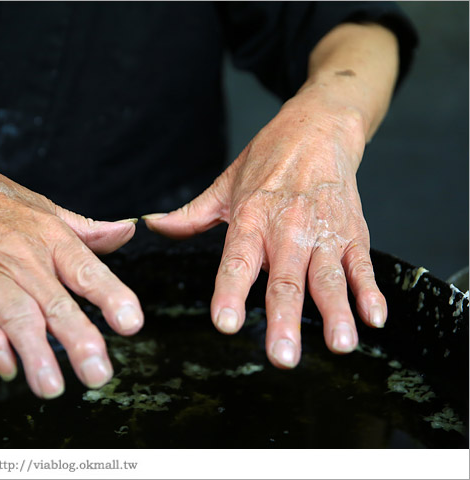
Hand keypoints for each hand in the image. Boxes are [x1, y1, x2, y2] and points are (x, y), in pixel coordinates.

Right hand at [0, 146, 142, 397]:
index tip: (130, 322)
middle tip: (97, 373)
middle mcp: (24, 258)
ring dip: (35, 352)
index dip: (111, 296)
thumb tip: (128, 232)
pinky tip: (6, 367)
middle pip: (55, 302)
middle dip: (78, 338)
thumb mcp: (48, 209)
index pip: (88, 270)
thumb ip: (88, 231)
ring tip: (51, 386)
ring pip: (17, 316)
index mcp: (52, 239)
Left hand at [144, 91, 386, 367]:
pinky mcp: (351, 232)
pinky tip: (374, 318)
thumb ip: (191, 215)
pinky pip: (361, 265)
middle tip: (283, 356)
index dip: (230, 293)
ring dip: (335, 313)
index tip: (225, 323)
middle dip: (285, 320)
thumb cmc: (269, 158)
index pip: (236, 262)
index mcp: (250, 220)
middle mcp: (287, 229)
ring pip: (328, 278)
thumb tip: (153, 225)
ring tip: (339, 345)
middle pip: (285, 281)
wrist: (318, 127)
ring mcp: (322, 233)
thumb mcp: (225, 184)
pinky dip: (369, 291)